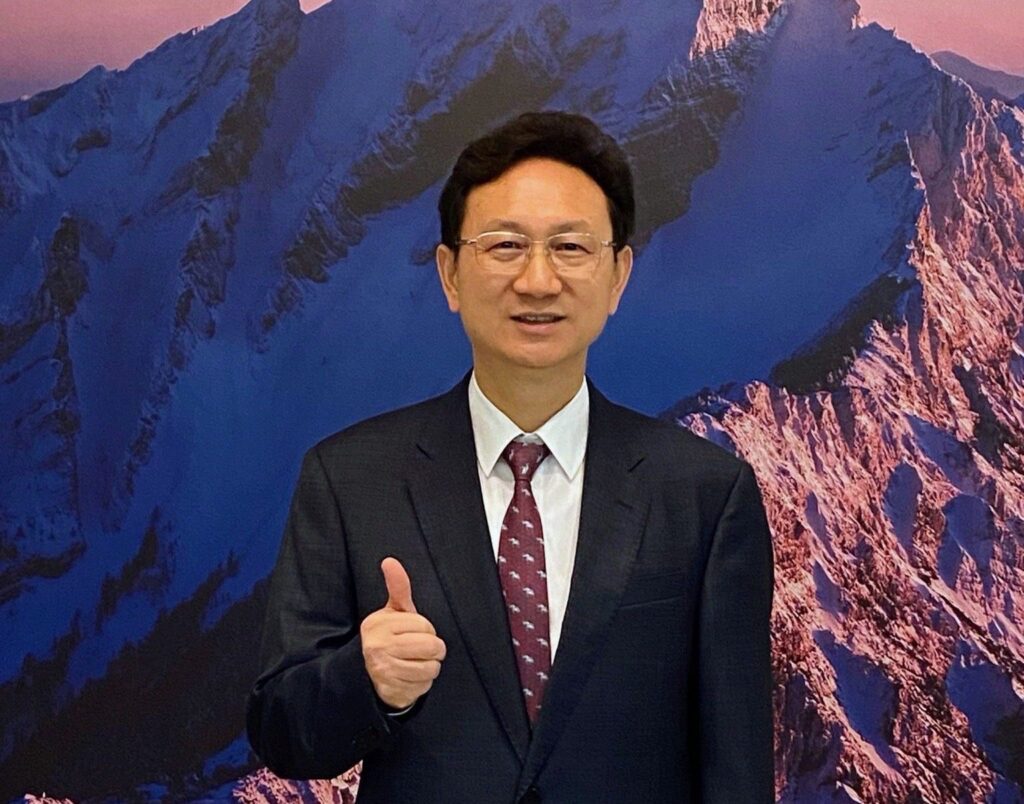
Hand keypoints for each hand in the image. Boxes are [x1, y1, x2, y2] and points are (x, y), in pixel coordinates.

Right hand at [361, 557, 446, 709]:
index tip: (415, 632)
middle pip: (430, 646)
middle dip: (434, 648)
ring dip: (430, 667)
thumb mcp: (393, 612)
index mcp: (377, 624)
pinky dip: (422, 683)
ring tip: (416, 662)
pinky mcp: (391, 691)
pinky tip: (410, 677)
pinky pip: (424, 686)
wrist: (368, 674)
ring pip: (431, 668)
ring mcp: (383, 671)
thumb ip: (397, 587)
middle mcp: (376, 647)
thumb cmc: (389, 637)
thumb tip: (390, 561)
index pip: (424, 625)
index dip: (426, 629)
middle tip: (422, 649)